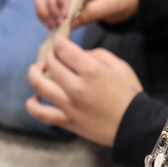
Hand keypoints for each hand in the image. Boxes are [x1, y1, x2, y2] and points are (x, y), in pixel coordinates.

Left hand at [26, 36, 142, 145]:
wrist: (135, 126)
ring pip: (39, 85)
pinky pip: (40, 113)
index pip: (63, 48)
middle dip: (51, 54)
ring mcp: (69, 105)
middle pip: (51, 63)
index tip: (60, 40)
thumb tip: (78, 54)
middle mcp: (76, 86)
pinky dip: (32, 104)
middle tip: (55, 55)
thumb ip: (98, 54)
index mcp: (91, 70)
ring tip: (38, 70)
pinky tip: (35, 98)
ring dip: (34, 73)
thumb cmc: (130, 94)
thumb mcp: (121, 66)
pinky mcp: (67, 121)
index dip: (59, 41)